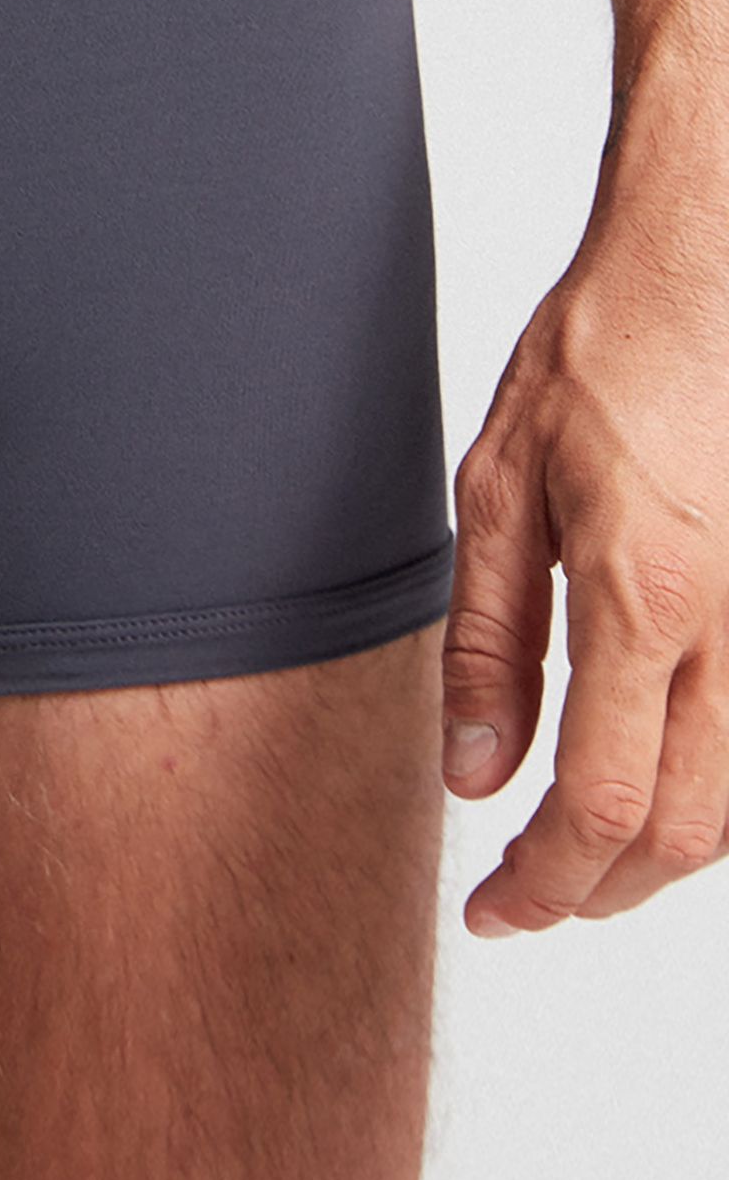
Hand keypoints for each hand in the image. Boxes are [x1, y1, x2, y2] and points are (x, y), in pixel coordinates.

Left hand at [443, 177, 728, 934]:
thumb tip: (474, 775)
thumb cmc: (602, 355)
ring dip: (659, 851)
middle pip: (683, 831)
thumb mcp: (500, 490)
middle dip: (601, 892)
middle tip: (530, 898)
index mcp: (643, 596)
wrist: (708, 270)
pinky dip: (710, 788)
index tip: (495, 910)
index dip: (544, 886)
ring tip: (578, 853)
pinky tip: (648, 774)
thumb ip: (489, 644)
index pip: (599, 806)